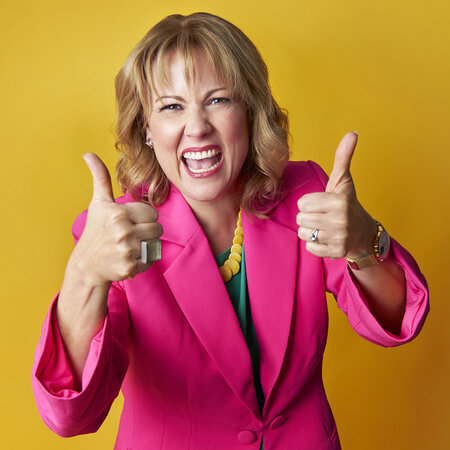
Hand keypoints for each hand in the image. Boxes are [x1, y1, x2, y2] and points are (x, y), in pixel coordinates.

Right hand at [70, 153, 162, 285]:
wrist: (87, 265)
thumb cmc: (96, 230)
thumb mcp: (99, 203)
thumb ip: (100, 177)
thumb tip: (88, 153)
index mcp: (118, 213)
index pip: (152, 213)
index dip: (143, 217)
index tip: (128, 222)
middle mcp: (123, 231)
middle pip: (158, 228)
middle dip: (147, 231)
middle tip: (130, 235)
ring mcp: (127, 250)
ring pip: (157, 243)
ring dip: (147, 245)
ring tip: (130, 246)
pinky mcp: (131, 267)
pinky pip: (152, 259)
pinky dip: (144, 260)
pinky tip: (129, 258)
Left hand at [296, 132, 376, 258]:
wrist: (363, 232)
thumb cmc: (347, 203)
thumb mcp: (343, 180)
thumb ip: (343, 157)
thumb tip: (353, 132)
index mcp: (338, 201)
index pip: (303, 203)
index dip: (309, 203)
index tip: (322, 204)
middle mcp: (340, 220)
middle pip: (301, 219)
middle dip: (308, 217)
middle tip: (323, 216)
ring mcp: (339, 238)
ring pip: (303, 233)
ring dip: (310, 231)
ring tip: (324, 227)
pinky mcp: (337, 252)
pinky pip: (310, 248)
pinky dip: (314, 245)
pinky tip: (326, 238)